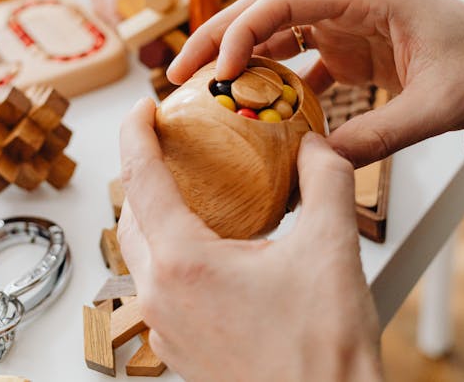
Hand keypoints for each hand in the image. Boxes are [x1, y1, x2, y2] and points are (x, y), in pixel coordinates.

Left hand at [118, 98, 381, 381]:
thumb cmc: (322, 356)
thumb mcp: (332, 249)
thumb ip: (325, 181)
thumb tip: (315, 147)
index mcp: (183, 264)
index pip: (142, 177)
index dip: (138, 133)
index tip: (144, 108)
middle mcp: (162, 297)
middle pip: (131, 216)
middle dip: (143, 173)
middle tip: (168, 145)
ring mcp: (166, 329)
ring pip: (143, 256)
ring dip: (156, 218)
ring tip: (190, 195)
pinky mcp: (180, 352)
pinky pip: (161, 290)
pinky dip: (174, 257)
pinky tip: (212, 253)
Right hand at [167, 0, 463, 166]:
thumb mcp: (437, 106)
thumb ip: (379, 134)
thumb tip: (319, 165)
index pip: (284, 1)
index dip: (242, 31)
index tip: (219, 71)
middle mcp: (345, 2)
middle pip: (263, 10)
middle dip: (216, 38)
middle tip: (176, 74)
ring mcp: (343, 25)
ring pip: (272, 34)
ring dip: (236, 60)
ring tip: (199, 91)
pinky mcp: (347, 49)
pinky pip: (296, 61)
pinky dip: (271, 82)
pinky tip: (251, 111)